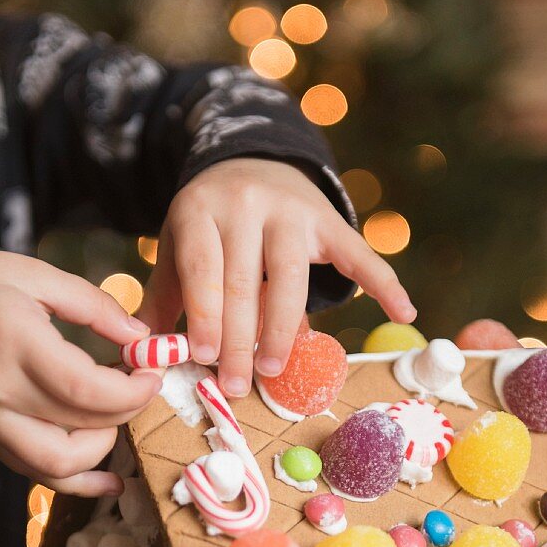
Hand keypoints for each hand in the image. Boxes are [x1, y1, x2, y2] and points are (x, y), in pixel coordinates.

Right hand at [0, 251, 161, 495]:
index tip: (152, 374)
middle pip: (80, 426)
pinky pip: (38, 476)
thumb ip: (94, 305)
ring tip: (117, 415)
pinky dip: (79, 483)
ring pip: (60, 464)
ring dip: (103, 446)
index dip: (131, 391)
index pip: (84, 388)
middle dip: (126, 410)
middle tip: (142, 386)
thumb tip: (142, 339)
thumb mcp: (35, 274)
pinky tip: (111, 481)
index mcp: (12, 342)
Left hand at [137, 158, 416, 397]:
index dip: (205, 313)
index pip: (203, 268)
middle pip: (244, 281)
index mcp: (200, 210)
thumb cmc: (209, 223)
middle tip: (236, 384)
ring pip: (290, 276)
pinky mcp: (329, 220)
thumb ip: (164, 298)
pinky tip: (404, 313)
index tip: (206, 356)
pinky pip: (358, 255)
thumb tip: (142, 355)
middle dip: (239, 339)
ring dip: (282, 328)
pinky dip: (384, 283)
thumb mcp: (177, 247)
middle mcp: (246, 204)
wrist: (252, 161)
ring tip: (271, 371)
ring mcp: (292, 210)